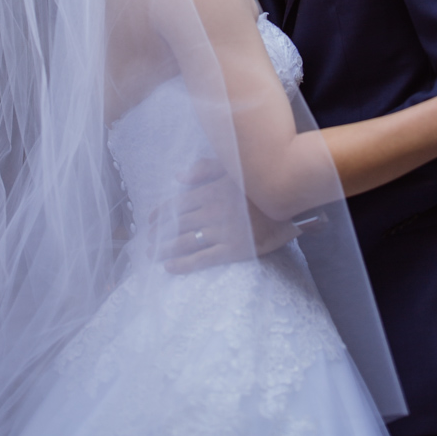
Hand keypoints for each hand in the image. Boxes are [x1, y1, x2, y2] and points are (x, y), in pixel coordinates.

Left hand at [148, 158, 297, 274]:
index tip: (150, 222)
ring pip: (185, 242)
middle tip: (147, 243)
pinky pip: (202, 259)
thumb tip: (178, 177)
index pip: (177, 205)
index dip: (161, 215)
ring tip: (153, 256)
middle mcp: (210, 212)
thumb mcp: (232, 168)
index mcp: (209, 192)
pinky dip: (183, 264)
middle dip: (159, 235)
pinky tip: (170, 267)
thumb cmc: (260, 182)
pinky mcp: (233, 249)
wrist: (289, 202)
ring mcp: (221, 232)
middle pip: (178, 225)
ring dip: (165, 250)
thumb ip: (204, 169)